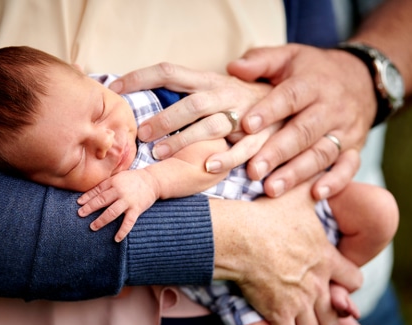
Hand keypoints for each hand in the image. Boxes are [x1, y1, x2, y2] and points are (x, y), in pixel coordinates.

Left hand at [77, 169, 159, 241]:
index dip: (87, 197)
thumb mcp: (117, 178)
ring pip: (112, 212)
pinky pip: (129, 222)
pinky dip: (122, 231)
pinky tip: (116, 239)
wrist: (152, 180)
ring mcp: (128, 201)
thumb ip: (104, 186)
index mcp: (114, 182)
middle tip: (80, 214)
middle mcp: (120, 191)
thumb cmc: (132, 180)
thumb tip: (87, 196)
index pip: (98, 190)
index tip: (78, 204)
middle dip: (90, 208)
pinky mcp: (137, 209)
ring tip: (93, 227)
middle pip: (102, 200)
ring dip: (102, 220)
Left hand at [109, 62, 279, 170]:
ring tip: (158, 153)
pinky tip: (206, 166)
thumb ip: (190, 85)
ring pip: (211, 125)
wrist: (296, 98)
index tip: (115, 88)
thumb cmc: (244, 96)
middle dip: (164, 118)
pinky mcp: (259, 136)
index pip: (169, 71)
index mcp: (208, 79)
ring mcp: (243, 115)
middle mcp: (224, 94)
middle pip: (191, 102)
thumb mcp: (217, 84)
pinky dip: (226, 158)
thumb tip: (154, 83)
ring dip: (184, 139)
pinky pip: (243, 149)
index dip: (140, 77)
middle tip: (140, 134)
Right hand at [210, 179, 362, 324]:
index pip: (353, 280)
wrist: (239, 235)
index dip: (347, 285)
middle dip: (329, 320)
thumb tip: (317, 171)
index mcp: (325, 258)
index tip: (336, 286)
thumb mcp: (295, 196)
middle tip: (318, 320)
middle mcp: (316, 283)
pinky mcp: (278, 313)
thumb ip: (311, 185)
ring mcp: (298, 301)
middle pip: (335, 314)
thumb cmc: (265, 214)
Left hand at [227, 44, 373, 198]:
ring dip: (297, 173)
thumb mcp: (289, 57)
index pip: (290, 96)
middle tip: (253, 171)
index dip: (269, 111)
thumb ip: (261, 61)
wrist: (361, 78)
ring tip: (271, 189)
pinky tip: (316, 195)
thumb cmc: (312, 71)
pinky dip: (336, 182)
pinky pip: (349, 166)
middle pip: (304, 131)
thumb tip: (232, 67)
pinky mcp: (354, 148)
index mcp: (312, 83)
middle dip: (277, 152)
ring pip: (322, 153)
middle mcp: (331, 107)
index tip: (247, 125)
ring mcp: (345, 130)